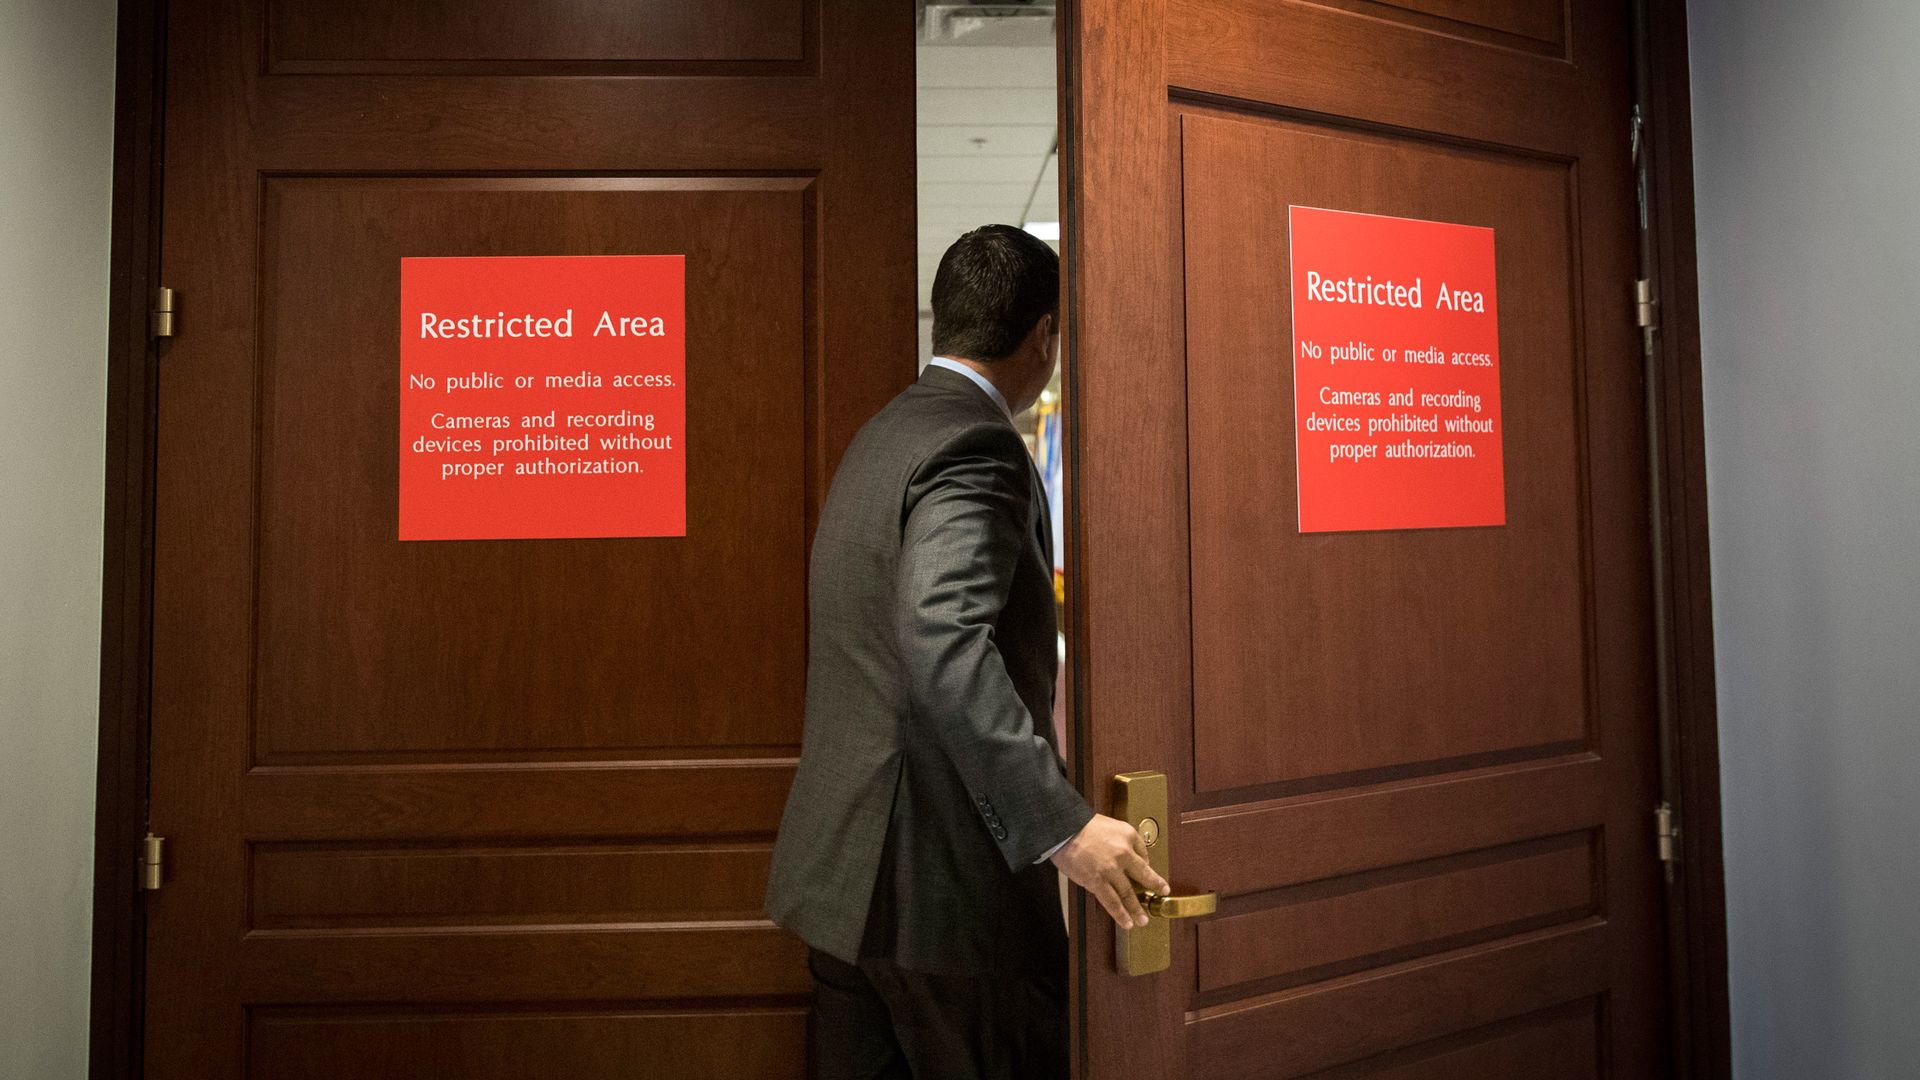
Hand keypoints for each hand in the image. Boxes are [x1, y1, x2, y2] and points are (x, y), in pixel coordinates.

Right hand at [1048, 814, 1171, 928]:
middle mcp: (1123, 853)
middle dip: (1155, 885)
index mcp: (1128, 836)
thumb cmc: (1084, 826)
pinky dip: (1120, 914)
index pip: (1143, 854)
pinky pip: (1111, 901)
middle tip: (1161, 892)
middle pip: (1143, 874)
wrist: (1063, 830)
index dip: (1145, 865)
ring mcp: (1111, 870)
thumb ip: (1125, 839)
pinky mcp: (1096, 881)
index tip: (1147, 874)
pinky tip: (1126, 922)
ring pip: (1128, 893)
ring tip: (1143, 920)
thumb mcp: (1112, 825)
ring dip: (1136, 909)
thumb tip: (1135, 856)